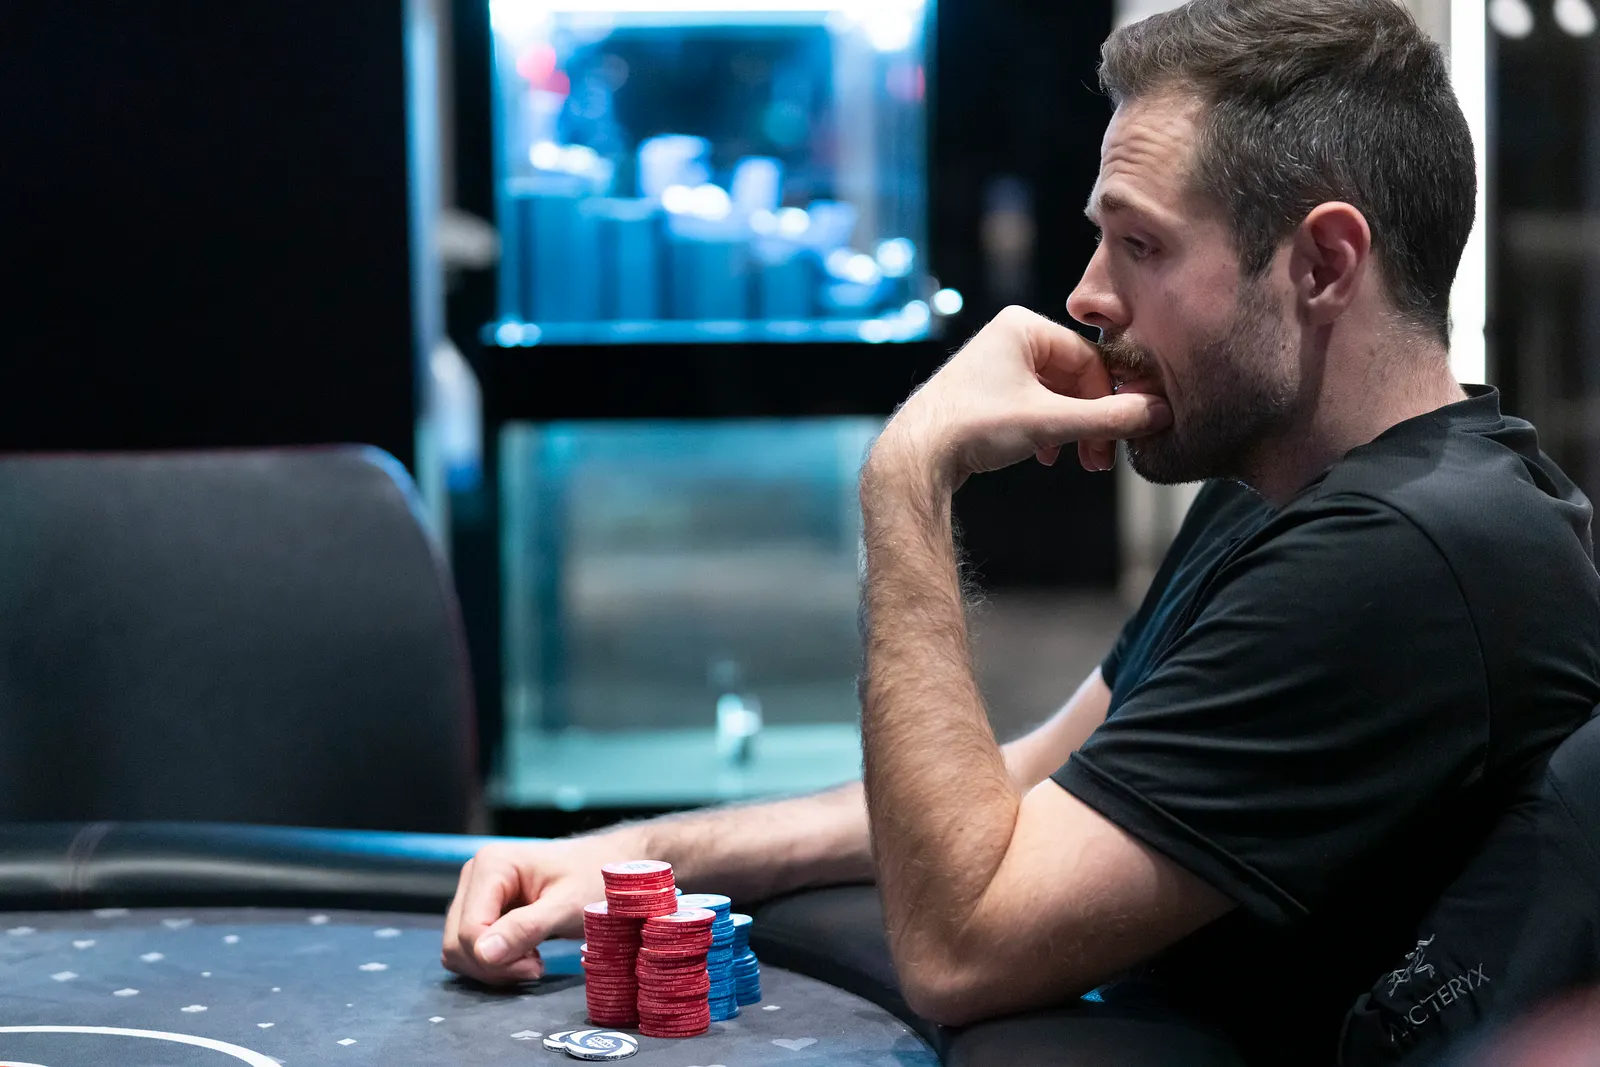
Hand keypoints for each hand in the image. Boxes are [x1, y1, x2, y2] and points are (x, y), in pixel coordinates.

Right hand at [441, 833, 633, 983]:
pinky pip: (468, 948)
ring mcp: (474, 891)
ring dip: (493, 965)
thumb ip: (526, 928)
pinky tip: (525, 953)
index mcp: (491, 865)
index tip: (537, 965)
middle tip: (537, 965)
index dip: (496, 959)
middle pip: (457, 941)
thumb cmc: (593, 879)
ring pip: (458, 949)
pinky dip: (492, 960)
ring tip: (534, 957)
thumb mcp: (566, 906)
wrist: (606, 865)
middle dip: (494, 964)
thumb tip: (483, 953)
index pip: (469, 930)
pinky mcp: (480, 908)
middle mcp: (474, 874)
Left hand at [877, 306, 1170, 489]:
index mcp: (1024, 327)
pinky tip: (1046, 457)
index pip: (1090, 359)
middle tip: (1101, 459)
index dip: (1110, 400)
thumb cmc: (974, 427)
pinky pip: (1032, 407)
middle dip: (1091, 420)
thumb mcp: (1052, 422)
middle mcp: (1008, 338)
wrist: (916, 457)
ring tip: (1079, 461)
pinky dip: (1046, 432)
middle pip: (1073, 379)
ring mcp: (994, 366)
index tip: (1123, 436)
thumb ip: (1110, 418)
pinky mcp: (984, 394)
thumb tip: (1160, 413)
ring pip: (1054, 396)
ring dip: (1071, 430)